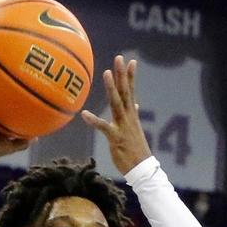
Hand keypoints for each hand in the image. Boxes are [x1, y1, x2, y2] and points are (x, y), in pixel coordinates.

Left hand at [81, 55, 151, 173]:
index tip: (131, 61)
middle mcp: (129, 117)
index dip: (131, 76)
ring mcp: (123, 126)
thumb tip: (137, 106)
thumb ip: (134, 115)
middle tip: (119, 58)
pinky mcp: (116, 138)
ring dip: (111, 88)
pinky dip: (94, 120)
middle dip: (122, 75)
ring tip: (106, 73)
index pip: (132, 91)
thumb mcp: (136, 130)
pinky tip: (85, 114)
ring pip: (117, 104)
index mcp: (132, 115)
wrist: (142, 169)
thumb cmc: (137, 150)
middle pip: (125, 92)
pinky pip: (103, 127)